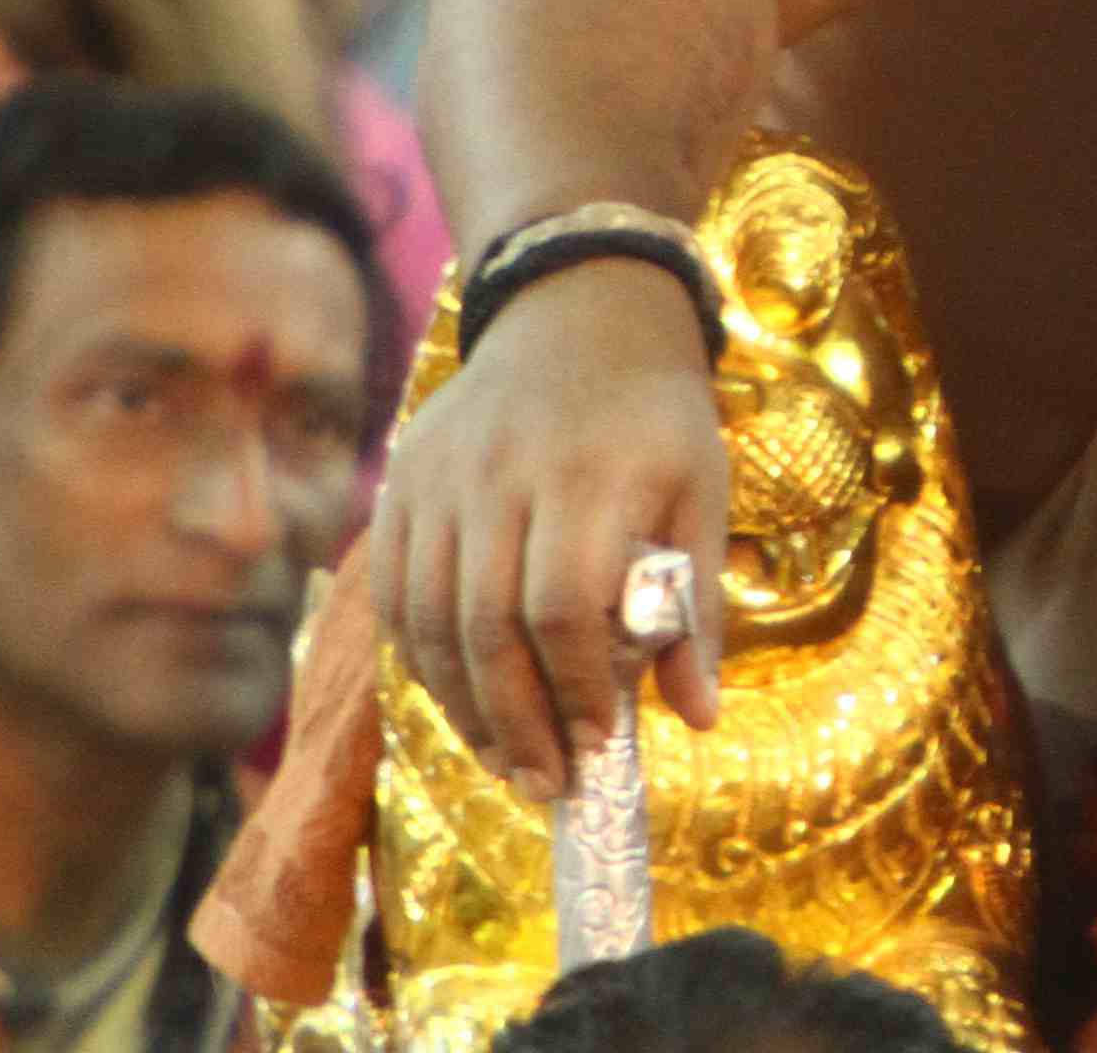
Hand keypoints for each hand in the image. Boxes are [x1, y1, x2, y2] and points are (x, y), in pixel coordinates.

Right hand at [369, 258, 728, 796]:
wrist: (579, 312)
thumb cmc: (655, 414)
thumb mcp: (701, 491)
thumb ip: (696, 604)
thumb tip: (699, 718)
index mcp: (588, 472)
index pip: (564, 604)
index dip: (576, 686)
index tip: (599, 743)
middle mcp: (501, 473)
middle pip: (487, 622)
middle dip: (515, 719)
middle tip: (544, 783)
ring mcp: (440, 477)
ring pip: (431, 617)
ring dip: (463, 706)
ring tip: (503, 762)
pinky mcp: (402, 484)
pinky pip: (395, 593)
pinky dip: (420, 660)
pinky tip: (457, 703)